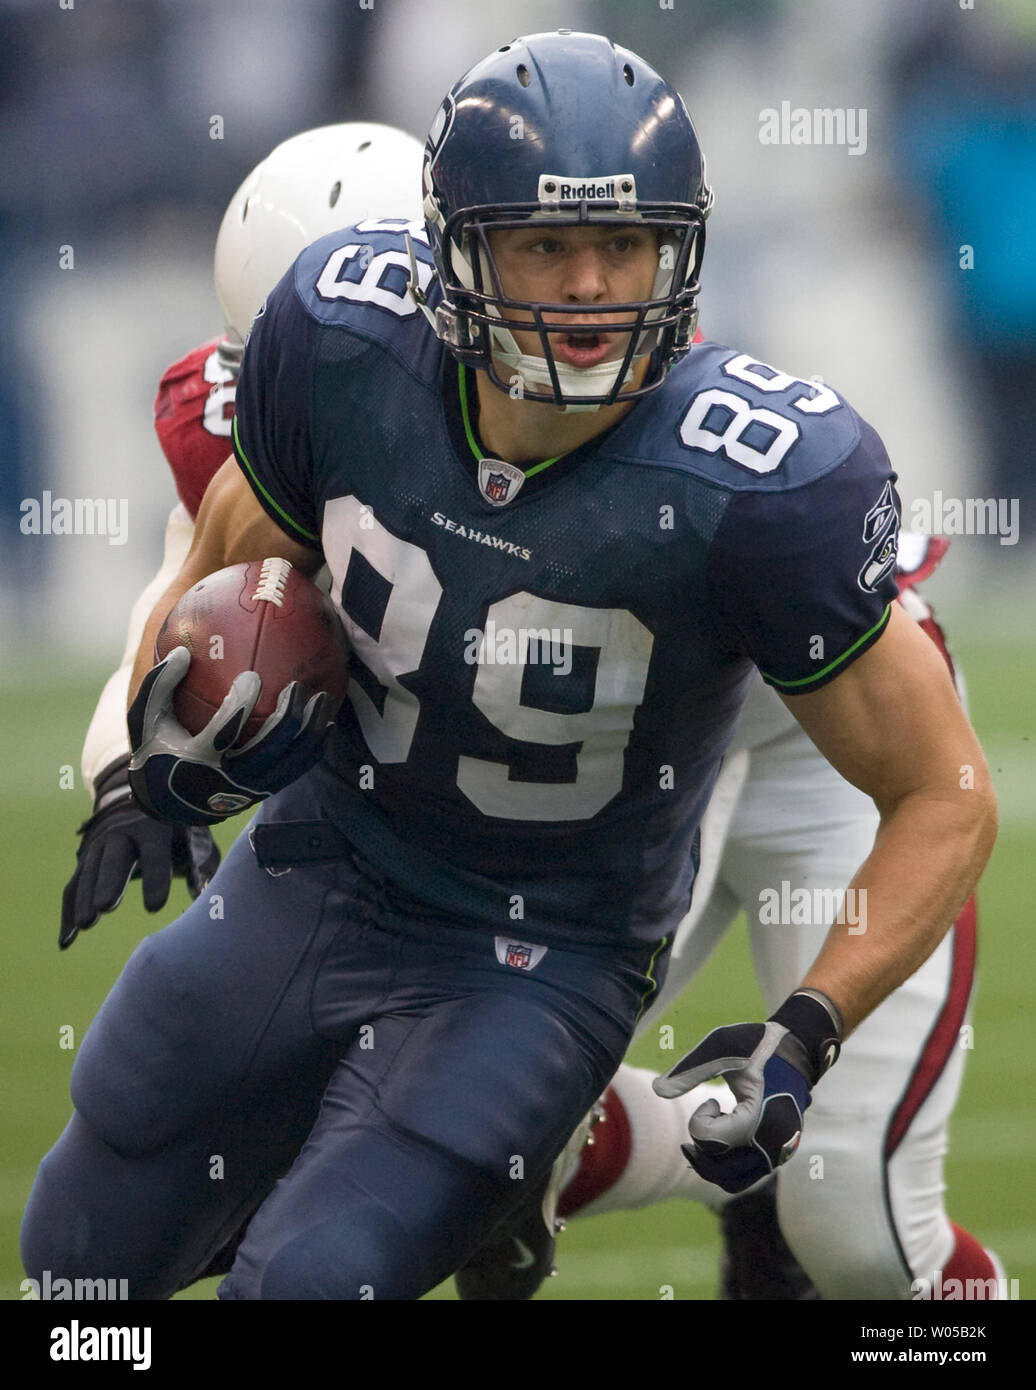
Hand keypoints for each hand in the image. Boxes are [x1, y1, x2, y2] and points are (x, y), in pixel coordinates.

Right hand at [60, 756, 220, 949]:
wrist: (146, 807)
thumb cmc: (179, 832)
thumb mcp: (195, 842)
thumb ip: (201, 867)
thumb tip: (204, 896)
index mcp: (155, 827)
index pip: (155, 854)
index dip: (156, 879)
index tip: (155, 908)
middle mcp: (122, 833)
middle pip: (114, 859)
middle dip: (109, 882)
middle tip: (105, 907)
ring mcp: (99, 846)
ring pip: (89, 873)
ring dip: (85, 899)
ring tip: (85, 926)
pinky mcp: (86, 861)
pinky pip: (74, 887)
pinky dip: (69, 912)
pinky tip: (68, 939)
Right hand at [127, 646, 330, 825]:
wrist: (165, 803)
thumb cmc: (155, 749)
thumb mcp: (146, 719)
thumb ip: (160, 684)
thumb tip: (184, 651)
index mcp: (197, 760)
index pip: (225, 732)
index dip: (242, 705)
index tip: (254, 677)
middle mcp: (227, 779)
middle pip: (269, 748)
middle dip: (289, 716)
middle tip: (299, 686)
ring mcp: (248, 790)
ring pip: (290, 762)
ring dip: (310, 731)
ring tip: (323, 700)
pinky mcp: (261, 793)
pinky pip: (295, 772)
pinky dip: (313, 750)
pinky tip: (326, 726)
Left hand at [653, 990, 842, 1193]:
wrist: (799, 1047)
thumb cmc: (758, 1043)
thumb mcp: (721, 1046)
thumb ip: (689, 1069)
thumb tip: (656, 1091)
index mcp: (760, 1119)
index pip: (711, 1141)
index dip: (700, 1120)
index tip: (712, 1100)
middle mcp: (773, 1144)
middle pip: (721, 1174)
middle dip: (700, 1153)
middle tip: (694, 1129)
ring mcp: (779, 1152)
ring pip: (734, 1182)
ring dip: (713, 1164)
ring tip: (703, 1138)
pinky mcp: (779, 1153)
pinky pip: (747, 1174)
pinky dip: (728, 1163)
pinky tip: (723, 1135)